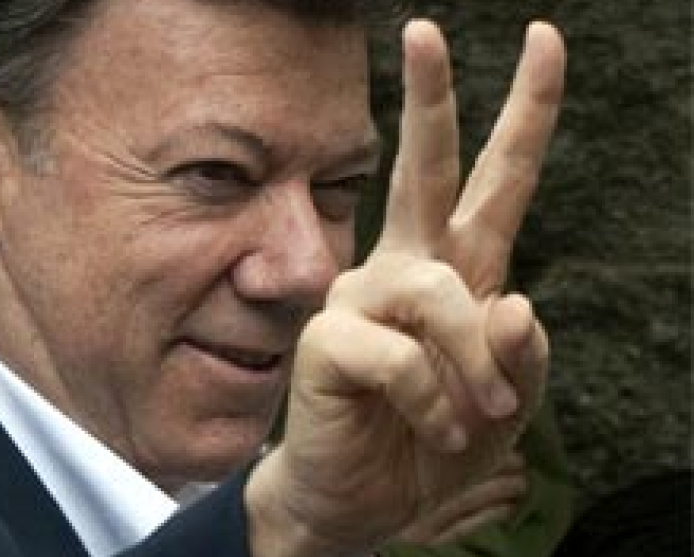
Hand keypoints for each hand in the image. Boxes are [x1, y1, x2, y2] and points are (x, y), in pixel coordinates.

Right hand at [246, 20, 564, 556]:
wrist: (366, 507)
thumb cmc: (436, 445)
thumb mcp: (512, 403)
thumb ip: (525, 353)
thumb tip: (515, 301)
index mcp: (456, 273)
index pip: (494, 182)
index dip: (526, 115)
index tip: (547, 42)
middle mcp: (405, 271)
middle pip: (425, 170)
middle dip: (431, 101)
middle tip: (425, 30)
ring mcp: (360, 299)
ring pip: (441, 291)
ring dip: (475, 367)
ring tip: (473, 419)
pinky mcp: (329, 337)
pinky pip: (404, 356)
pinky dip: (435, 400)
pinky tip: (429, 426)